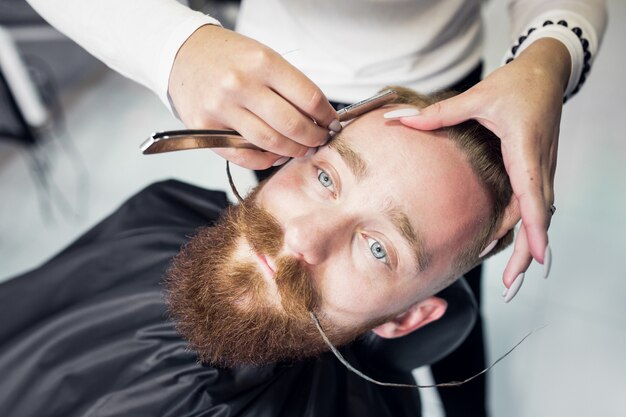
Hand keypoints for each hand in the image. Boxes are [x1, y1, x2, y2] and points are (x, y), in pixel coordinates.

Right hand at [168, 25, 338, 168]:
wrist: (182, 55)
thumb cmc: (227, 57)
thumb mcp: (262, 57)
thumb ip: (289, 86)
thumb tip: (319, 118)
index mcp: (262, 63)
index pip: (308, 98)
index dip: (326, 115)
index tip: (331, 122)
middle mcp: (241, 85)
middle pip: (293, 125)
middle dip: (314, 138)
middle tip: (319, 140)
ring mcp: (222, 109)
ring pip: (271, 144)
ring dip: (293, 151)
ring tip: (301, 149)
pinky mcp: (206, 129)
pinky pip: (245, 156)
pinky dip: (266, 161)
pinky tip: (275, 155)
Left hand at [394, 38, 570, 289]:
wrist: (547, 71)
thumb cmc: (517, 83)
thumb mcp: (477, 96)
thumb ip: (438, 113)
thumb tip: (398, 119)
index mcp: (525, 150)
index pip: (534, 197)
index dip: (537, 230)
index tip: (539, 260)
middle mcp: (537, 164)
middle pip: (539, 217)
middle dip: (529, 253)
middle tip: (512, 287)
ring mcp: (540, 168)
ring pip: (538, 214)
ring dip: (527, 244)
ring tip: (509, 276)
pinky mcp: (536, 168)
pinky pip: (533, 203)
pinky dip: (525, 226)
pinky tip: (506, 240)